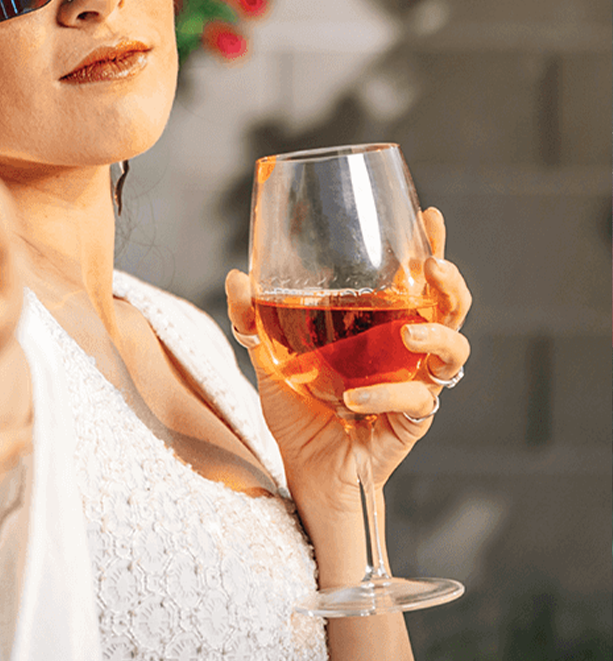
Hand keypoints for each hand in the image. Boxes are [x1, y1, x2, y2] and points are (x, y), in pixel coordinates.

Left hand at [226, 207, 471, 508]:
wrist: (307, 474)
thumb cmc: (300, 414)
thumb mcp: (270, 361)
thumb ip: (253, 321)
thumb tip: (237, 275)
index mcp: (379, 328)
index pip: (415, 283)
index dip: (430, 248)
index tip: (429, 216)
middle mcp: (405, 351)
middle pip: (451, 309)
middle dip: (450, 284)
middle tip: (433, 265)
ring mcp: (414, 384)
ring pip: (453, 352)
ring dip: (435, 335)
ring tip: (406, 330)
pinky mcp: (412, 421)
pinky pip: (416, 402)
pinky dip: (386, 396)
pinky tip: (353, 401)